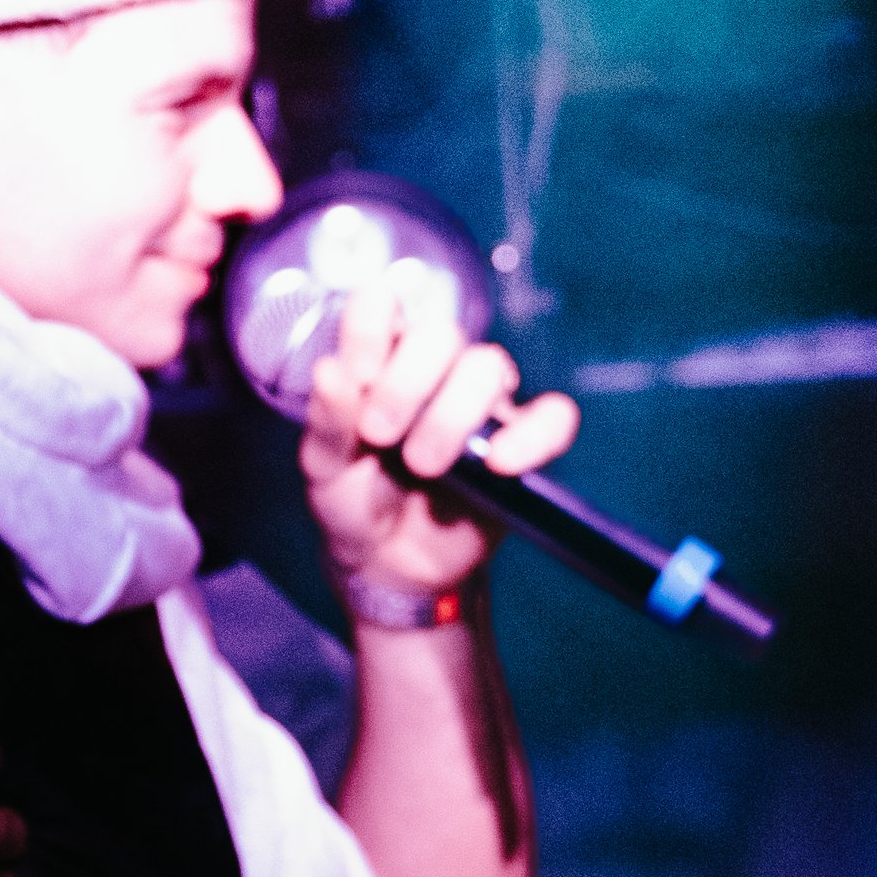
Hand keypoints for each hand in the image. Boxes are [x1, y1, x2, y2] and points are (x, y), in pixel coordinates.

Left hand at [300, 275, 579, 598]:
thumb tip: (330, 370)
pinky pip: (552, 419)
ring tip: (422, 465)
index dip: (371, 327)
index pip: (384, 310)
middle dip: (407, 383)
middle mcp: (435, 372)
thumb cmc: (354, 501)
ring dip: (452, 414)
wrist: (389, 565)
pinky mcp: (522, 443)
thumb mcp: (324, 469)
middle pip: (442, 336)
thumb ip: (328, 422)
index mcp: (381, 361)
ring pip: (489, 368)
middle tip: (380, 435)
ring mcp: (482, 405)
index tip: (356, 373)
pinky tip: (498, 463)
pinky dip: (532, 435)